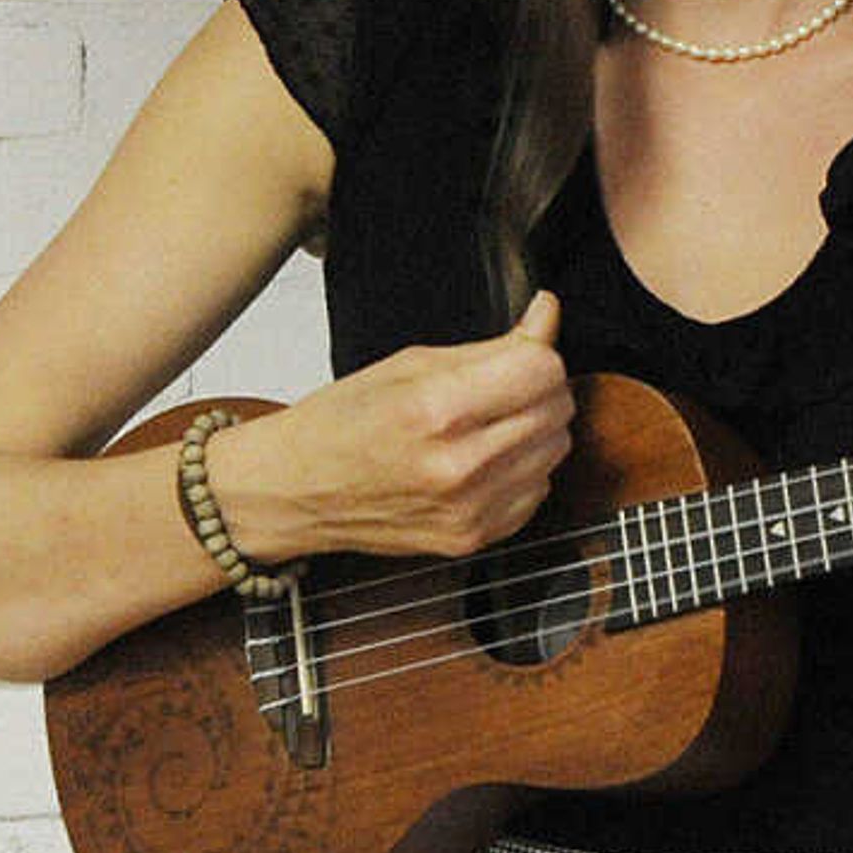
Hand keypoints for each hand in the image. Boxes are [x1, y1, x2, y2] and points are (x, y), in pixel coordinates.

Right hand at [208, 292, 575, 559]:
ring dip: (534, 430)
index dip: (537, 352)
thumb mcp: (408, 365)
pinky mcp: (473, 538)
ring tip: (486, 425)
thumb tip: (547, 314)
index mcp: (436, 410)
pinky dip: (522, 471)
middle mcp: (458, 465)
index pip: (542, 369)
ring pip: (555, 450)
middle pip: (557, 409)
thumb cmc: (341, 423)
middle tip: (501, 387)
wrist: (295, 492)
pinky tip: (482, 461)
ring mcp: (469, 509)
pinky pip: (537, 491)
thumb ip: (490, 346)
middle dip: (539, 388)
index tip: (522, 350)